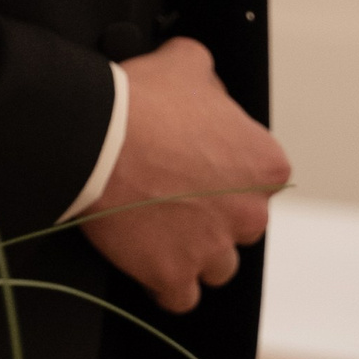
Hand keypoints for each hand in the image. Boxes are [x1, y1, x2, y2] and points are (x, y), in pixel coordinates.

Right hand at [80, 36, 288, 310]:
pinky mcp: (173, 275)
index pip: (260, 178)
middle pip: (240, 225)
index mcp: (265, 165)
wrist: (93, 136)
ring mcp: (211, 250)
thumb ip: (212, 81)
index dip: (225, 169)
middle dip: (213, 214)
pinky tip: (149, 261)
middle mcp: (249, 214)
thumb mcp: (189, 62)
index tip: (196, 163)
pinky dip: (166, 283)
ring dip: (194, 251)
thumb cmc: (141, 101)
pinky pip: (180, 296)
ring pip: (216, 265)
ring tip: (158, 228)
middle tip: (173, 192)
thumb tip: (209, 87)